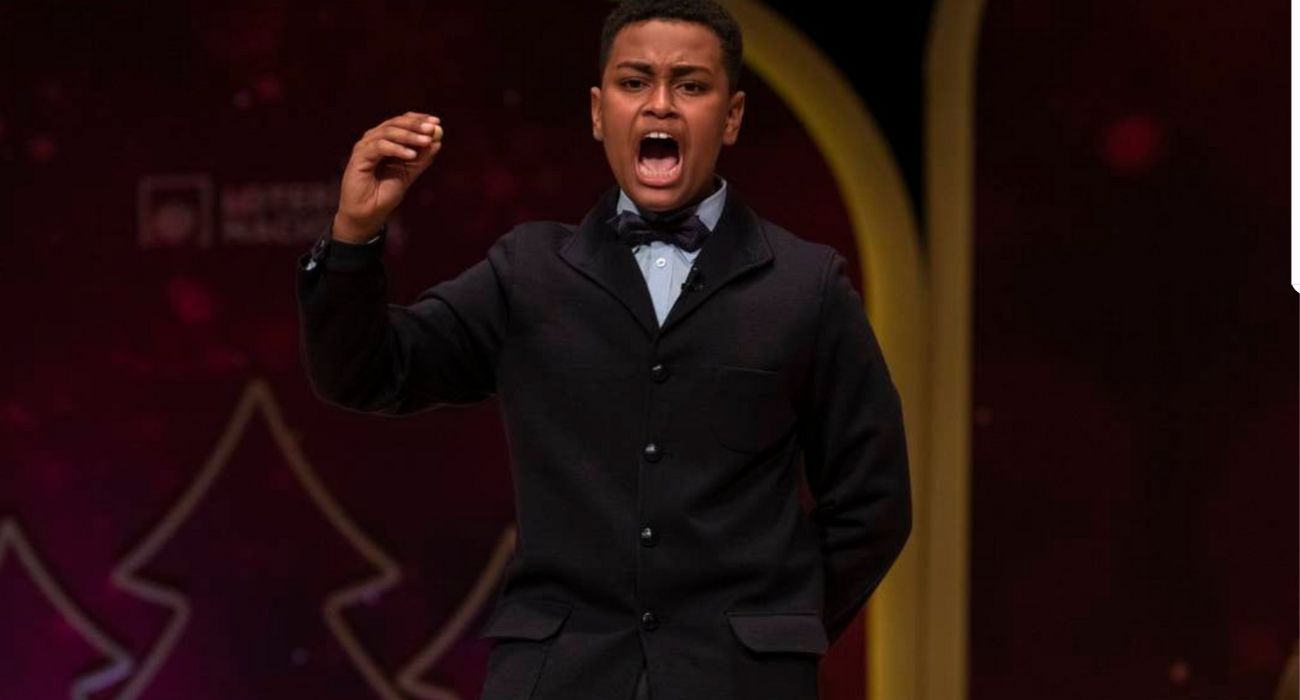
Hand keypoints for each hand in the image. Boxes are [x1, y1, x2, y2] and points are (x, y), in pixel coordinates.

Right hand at [332, 111, 444, 242]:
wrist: (368, 213)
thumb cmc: (385, 193)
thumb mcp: (409, 174)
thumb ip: (422, 159)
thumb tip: (437, 141)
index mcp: (386, 140)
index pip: (402, 122)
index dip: (419, 119)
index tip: (436, 122)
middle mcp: (374, 139)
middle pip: (395, 123)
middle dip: (416, 125)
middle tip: (432, 128)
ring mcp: (365, 147)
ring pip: (388, 132)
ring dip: (409, 136)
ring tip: (426, 142)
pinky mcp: (359, 157)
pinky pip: (379, 147)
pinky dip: (397, 149)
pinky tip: (411, 155)